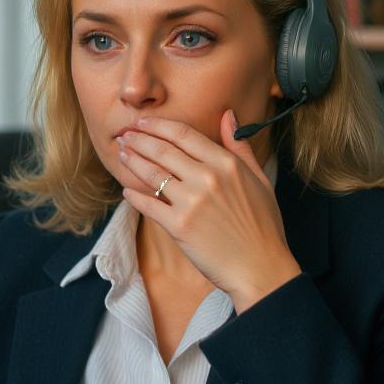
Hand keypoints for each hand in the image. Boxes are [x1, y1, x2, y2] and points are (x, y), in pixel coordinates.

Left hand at [119, 110, 301, 311]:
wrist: (260, 267)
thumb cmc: (263, 226)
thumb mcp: (260, 180)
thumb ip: (240, 146)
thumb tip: (228, 116)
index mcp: (226, 164)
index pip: (183, 134)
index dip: (158, 125)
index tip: (142, 122)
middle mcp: (207, 178)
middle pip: (162, 150)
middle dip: (138, 140)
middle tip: (123, 136)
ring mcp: (191, 202)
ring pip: (152, 174)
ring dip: (132, 161)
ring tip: (121, 155)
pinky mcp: (179, 226)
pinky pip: (148, 205)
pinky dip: (134, 197)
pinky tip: (126, 191)